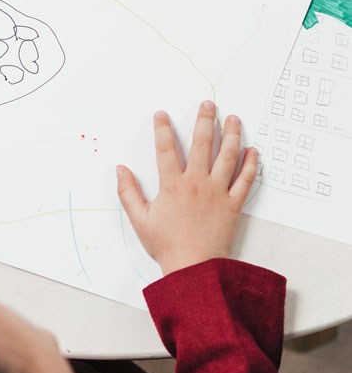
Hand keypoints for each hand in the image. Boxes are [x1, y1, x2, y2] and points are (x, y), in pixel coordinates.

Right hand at [116, 101, 257, 275]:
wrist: (195, 269)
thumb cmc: (166, 245)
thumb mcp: (140, 220)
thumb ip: (128, 192)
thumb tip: (120, 169)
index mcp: (172, 184)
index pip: (165, 148)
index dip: (162, 128)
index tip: (162, 114)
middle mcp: (196, 182)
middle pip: (201, 144)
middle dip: (205, 120)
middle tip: (209, 104)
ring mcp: (217, 192)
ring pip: (227, 157)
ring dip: (231, 135)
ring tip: (234, 119)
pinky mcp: (233, 205)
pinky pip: (245, 181)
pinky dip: (251, 165)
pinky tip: (253, 151)